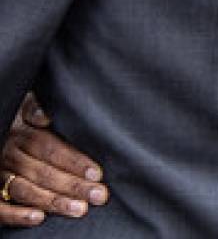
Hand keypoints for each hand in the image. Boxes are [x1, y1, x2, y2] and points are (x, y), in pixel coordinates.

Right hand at [1, 94, 108, 226]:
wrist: (0, 132)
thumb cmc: (25, 124)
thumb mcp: (28, 109)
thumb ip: (36, 109)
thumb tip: (45, 115)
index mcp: (21, 134)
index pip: (49, 148)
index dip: (73, 161)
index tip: (97, 173)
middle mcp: (9, 155)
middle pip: (42, 172)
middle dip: (72, 185)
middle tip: (99, 195)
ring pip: (25, 190)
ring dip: (53, 201)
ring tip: (78, 209)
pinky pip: (0, 208)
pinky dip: (17, 215)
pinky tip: (38, 218)